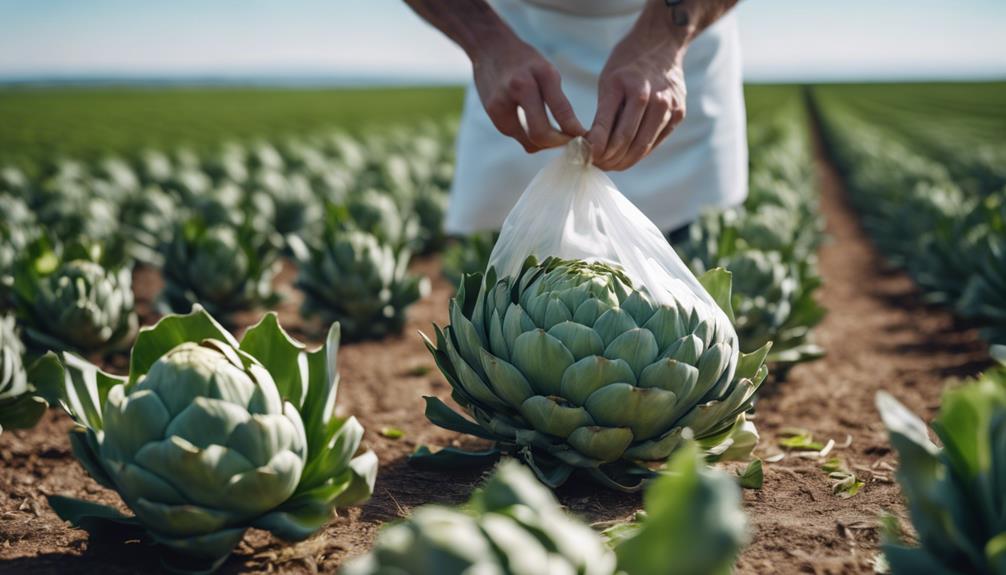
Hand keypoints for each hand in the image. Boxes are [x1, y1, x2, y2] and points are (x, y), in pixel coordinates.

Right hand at [472, 33, 584, 152]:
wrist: (490, 47)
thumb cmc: (525, 62)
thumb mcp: (547, 71)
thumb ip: (558, 100)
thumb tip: (571, 133)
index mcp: (542, 74)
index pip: (562, 111)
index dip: (574, 132)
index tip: (583, 139)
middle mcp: (521, 86)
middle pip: (541, 133)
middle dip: (557, 144)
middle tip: (567, 144)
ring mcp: (503, 100)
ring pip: (528, 141)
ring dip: (543, 144)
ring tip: (552, 136)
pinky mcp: (492, 111)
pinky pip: (515, 136)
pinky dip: (527, 137)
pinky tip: (533, 128)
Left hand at [588, 34, 686, 170]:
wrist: (662, 44)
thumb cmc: (627, 65)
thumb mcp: (608, 81)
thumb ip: (603, 114)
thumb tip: (592, 147)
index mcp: (628, 86)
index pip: (608, 127)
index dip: (595, 149)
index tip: (585, 158)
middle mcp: (651, 97)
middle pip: (626, 141)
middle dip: (608, 159)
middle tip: (596, 165)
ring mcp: (668, 106)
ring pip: (642, 146)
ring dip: (624, 161)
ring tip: (609, 164)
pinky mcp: (678, 113)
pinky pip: (655, 141)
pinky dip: (640, 152)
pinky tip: (627, 155)